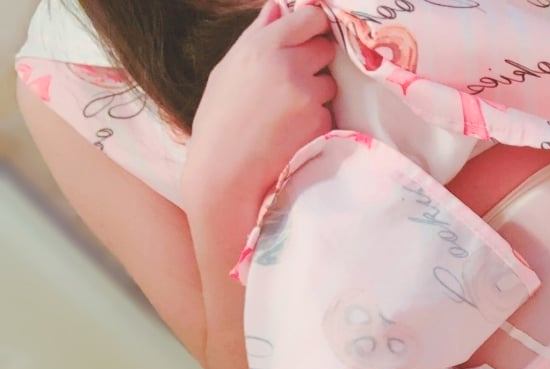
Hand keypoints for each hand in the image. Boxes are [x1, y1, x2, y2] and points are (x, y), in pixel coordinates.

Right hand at [181, 0, 336, 216]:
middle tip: (293, 80)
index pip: (311, 17)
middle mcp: (290, 65)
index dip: (314, 26)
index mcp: (263, 46)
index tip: (311, 35)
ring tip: (286, 111)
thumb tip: (278, 8)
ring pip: (329, 84)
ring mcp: (308, 95)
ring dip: (316, 93)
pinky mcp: (320, 122)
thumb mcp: (228, 69)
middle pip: (326, 49)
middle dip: (316, 60)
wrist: (226, 171)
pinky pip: (327, 113)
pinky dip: (315, 120)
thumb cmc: (219, 120)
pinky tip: (291, 132)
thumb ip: (257, 36)